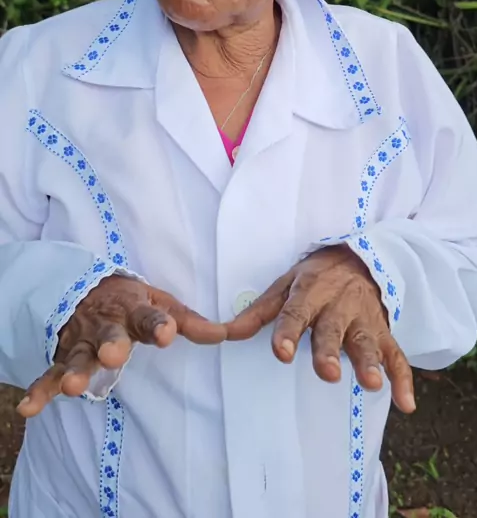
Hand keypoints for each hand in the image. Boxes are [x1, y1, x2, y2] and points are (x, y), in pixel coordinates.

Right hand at [18, 275, 226, 417]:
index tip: (167, 333)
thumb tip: (226, 335)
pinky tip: (30, 407)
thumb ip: (189, 322)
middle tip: (115, 354)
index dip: (158, 324)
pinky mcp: (63, 359)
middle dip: (111, 344)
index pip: (150, 316)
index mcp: (135, 309)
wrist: (86, 288)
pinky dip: (39, 391)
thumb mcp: (161, 304)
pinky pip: (49, 375)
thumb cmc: (131, 302)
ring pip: (79, 357)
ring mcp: (83, 343)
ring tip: (73, 385)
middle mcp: (107, 326)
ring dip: (76, 371)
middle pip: (109, 336)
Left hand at [226, 246, 414, 413]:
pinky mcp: (383, 332)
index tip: (282, 353)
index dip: (289, 332)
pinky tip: (405, 403)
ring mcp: (364, 319)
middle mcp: (338, 305)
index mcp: (310, 292)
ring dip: (369, 362)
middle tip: (327, 373)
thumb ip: (258, 313)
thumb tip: (225, 334)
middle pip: (333, 329)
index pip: (296, 312)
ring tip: (371, 383)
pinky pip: (397, 355)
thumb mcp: (284, 286)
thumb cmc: (314, 279)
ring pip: (367, 341)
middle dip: (329, 350)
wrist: (359, 257)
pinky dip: (403, 378)